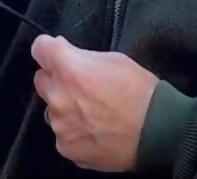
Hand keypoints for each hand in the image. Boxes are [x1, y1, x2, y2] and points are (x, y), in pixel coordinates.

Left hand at [31, 34, 157, 171]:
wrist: (156, 132)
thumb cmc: (139, 90)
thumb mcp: (113, 59)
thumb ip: (83, 58)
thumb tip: (66, 56)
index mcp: (68, 69)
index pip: (40, 49)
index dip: (48, 48)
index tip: (58, 51)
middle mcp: (58, 96)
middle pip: (42, 80)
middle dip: (56, 78)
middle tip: (79, 83)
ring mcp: (60, 125)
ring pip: (52, 109)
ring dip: (65, 106)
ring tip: (91, 112)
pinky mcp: (67, 148)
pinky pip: (63, 134)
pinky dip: (74, 130)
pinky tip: (94, 130)